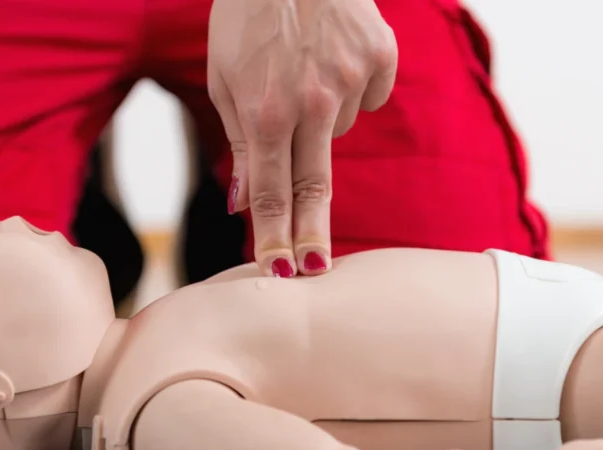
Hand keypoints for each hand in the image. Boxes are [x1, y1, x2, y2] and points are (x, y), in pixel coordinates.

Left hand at [208, 0, 396, 276]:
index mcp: (265, 111)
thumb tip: (240, 205)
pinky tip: (334, 58)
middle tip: (313, 269)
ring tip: (302, 73)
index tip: (279, 271)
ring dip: (320, 122)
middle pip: (314, 186)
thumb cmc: (245, 17)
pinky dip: (353, 89)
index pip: (269, 192)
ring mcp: (350, 80)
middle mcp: (311, 102)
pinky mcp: (380, 57)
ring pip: (338, 132)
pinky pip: (369, 97)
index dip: (273, 235)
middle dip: (311, 233)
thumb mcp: (223, 78)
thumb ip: (237, 142)